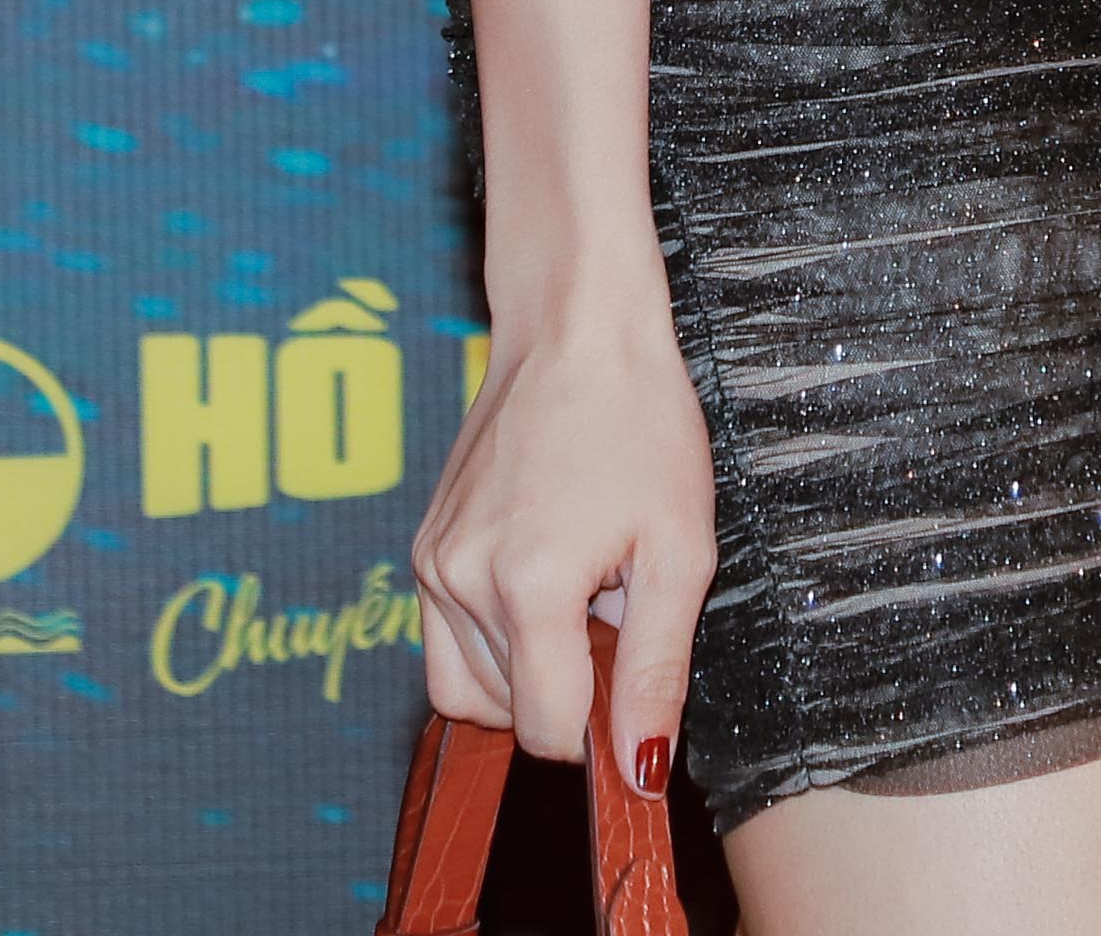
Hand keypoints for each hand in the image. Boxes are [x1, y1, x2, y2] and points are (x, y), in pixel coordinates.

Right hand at [414, 276, 716, 796]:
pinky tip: (544, 581)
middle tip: (615, 606)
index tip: (635, 678)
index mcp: (528, 585)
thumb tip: (642, 768)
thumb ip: (657, 669)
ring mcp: (430, 566)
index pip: (549, 730)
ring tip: (581, 590)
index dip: (602, 728)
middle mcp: (459, 582)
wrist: (576, 331)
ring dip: (529, 670)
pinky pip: (447, 645)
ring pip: (471, 689)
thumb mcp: (679, 550)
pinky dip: (496, 643)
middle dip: (569, 685)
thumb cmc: (640, 423)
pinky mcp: (421, 552)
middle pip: (511, 713)